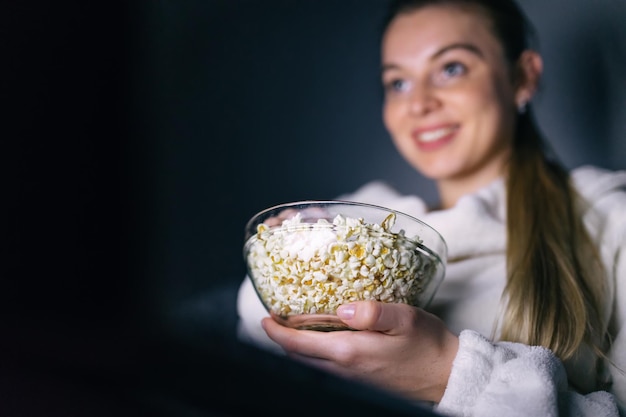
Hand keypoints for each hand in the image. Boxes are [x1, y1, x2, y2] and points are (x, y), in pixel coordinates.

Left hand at [261, 301, 458, 402]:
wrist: (448, 375)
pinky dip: (315, 353)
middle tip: (278, 316)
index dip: (277, 333)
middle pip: (300, 357)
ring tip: (296, 323)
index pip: (299, 346)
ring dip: (299, 346)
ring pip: (312, 364)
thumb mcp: (405, 318)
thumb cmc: (428, 344)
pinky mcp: (361, 382)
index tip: (265, 319)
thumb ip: (371, 312)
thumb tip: (342, 309)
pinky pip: (327, 367)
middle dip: (284, 338)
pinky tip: (323, 338)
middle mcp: (346, 370)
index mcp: (351, 352)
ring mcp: (352, 379)